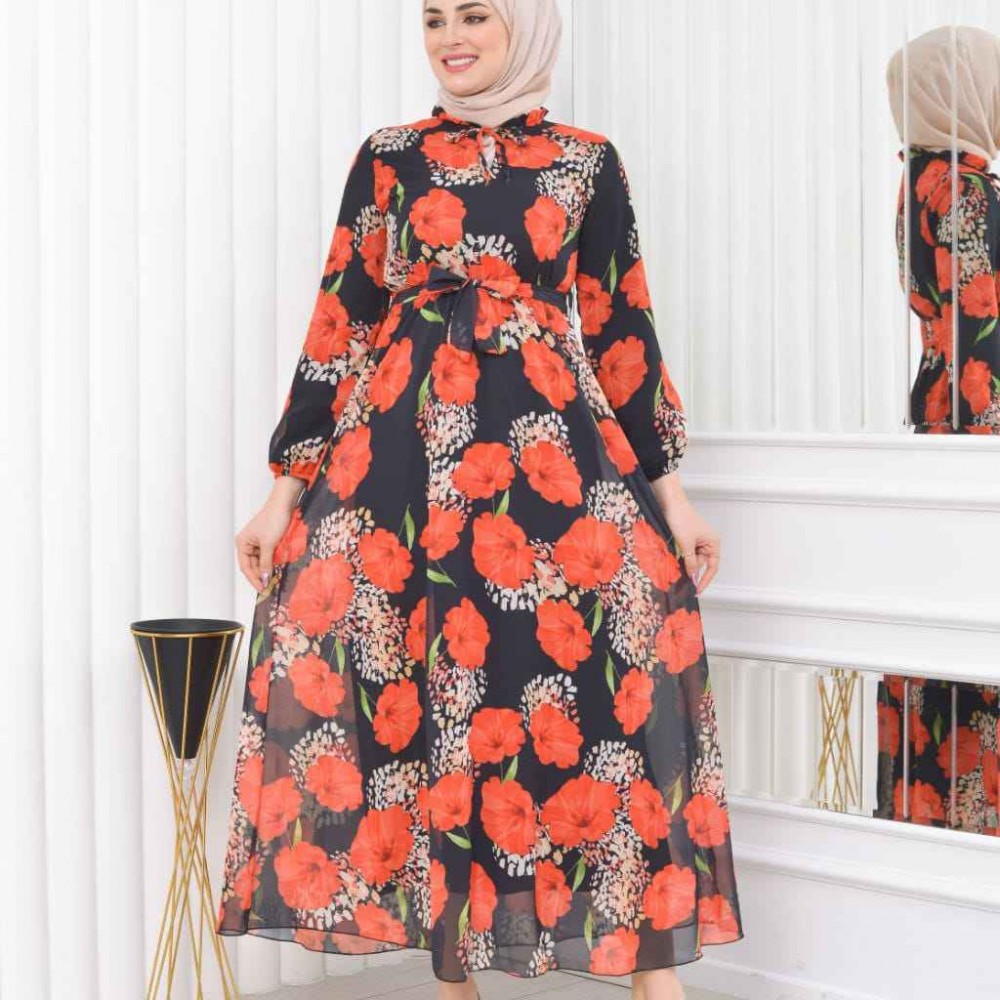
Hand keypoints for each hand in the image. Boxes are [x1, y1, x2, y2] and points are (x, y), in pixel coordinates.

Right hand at [236, 476, 305, 591]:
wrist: (284, 504)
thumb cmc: (273, 520)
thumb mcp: (269, 544)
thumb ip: (266, 563)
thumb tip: (264, 579)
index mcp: (242, 543)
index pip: (245, 566)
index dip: (254, 579)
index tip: (262, 589)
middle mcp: (247, 543)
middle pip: (252, 565)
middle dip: (260, 576)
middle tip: (268, 588)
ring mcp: (257, 542)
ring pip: (260, 562)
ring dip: (266, 570)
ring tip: (272, 581)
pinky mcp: (267, 541)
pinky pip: (267, 556)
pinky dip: (271, 563)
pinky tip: (275, 570)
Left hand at [650, 472, 719, 593]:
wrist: (671, 503)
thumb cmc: (681, 518)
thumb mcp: (686, 544)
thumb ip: (690, 562)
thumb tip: (692, 576)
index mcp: (714, 542)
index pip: (712, 566)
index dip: (705, 579)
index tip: (697, 589)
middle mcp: (708, 542)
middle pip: (701, 563)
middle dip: (691, 570)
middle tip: (680, 578)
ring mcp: (698, 540)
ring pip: (692, 559)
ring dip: (684, 563)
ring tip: (676, 566)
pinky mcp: (689, 538)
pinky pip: (687, 553)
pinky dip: (681, 557)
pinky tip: (675, 560)